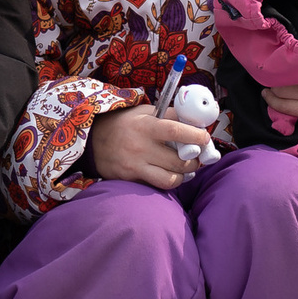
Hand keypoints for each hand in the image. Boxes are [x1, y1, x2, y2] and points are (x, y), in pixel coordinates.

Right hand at [89, 105, 214, 189]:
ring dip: (184, 176)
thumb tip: (195, 122)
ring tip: (186, 169)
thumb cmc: (124, 124)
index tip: (205, 138)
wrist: (93, 140)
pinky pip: (157, 186)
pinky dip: (168, 182)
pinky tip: (170, 174)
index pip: (176, 131)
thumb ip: (168, 116)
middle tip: (197, 157)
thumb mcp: (144, 112)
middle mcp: (140, 147)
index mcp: (145, 126)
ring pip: (171, 179)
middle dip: (195, 161)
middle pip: (179, 161)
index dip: (195, 136)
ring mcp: (135, 166)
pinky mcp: (130, 180)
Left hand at [262, 52, 297, 125]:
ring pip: (280, 92)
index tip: (272, 53)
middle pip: (282, 76)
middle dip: (273, 72)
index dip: (279, 56)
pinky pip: (285, 108)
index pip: (292, 59)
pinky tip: (268, 96)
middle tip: (268, 69)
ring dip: (271, 87)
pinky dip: (273, 102)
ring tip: (268, 82)